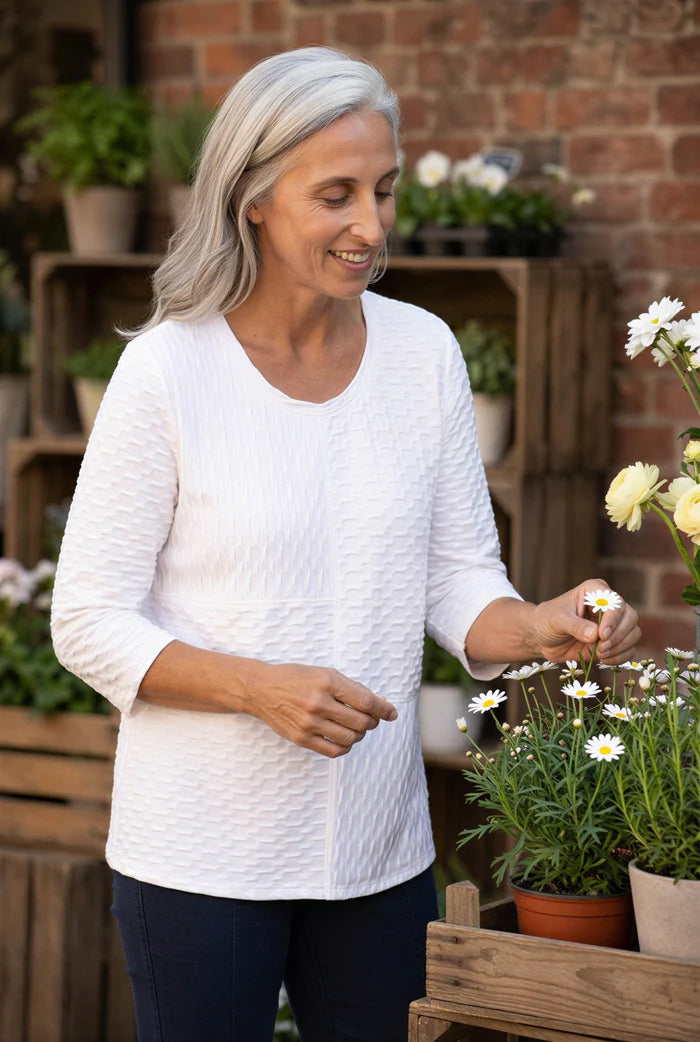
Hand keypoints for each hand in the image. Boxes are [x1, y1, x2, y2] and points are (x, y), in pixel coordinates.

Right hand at [245, 662, 397, 757]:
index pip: (366, 701)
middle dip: (372, 722)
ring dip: (360, 734)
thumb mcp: (325, 673)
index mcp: (327, 682)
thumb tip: (381, 704)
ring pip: (350, 738)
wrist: (261, 690)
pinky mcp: (301, 738)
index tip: (392, 713)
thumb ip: (353, 688)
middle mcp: (318, 703)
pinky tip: (345, 738)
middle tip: (370, 719)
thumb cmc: (297, 678)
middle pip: (361, 722)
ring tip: (356, 728)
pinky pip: (334, 751)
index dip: (384, 709)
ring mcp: (309, 723)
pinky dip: (346, 747)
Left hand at [530, 578, 640, 664]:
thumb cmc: (546, 621)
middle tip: (601, 648)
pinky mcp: (613, 640)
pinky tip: (604, 660)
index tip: (602, 635)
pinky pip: (629, 648)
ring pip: (633, 632)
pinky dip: (621, 656)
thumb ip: (575, 626)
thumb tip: (595, 635)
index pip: (615, 602)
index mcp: (594, 591)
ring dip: (620, 647)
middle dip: (618, 635)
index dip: (613, 620)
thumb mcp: (557, 620)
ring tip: (599, 654)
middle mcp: (608, 604)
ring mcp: (613, 623)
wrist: (541, 637)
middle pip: (631, 617)